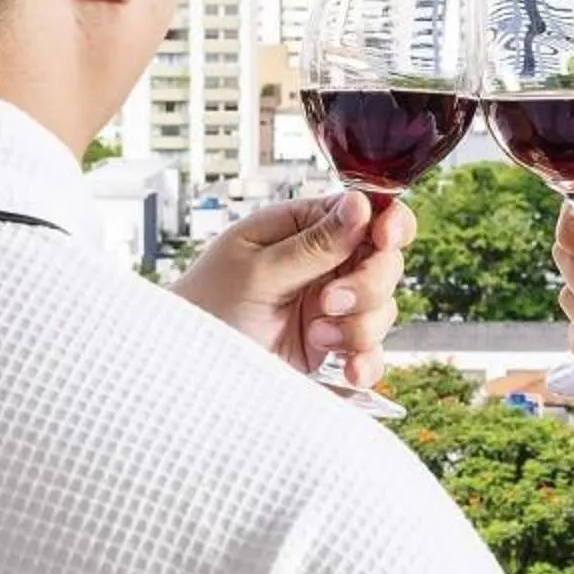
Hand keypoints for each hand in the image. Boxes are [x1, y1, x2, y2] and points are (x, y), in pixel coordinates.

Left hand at [173, 191, 413, 385]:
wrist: (184, 369)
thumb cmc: (205, 307)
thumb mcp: (257, 270)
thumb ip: (314, 244)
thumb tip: (361, 203)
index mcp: (302, 228)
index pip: (366, 212)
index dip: (389, 223)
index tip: (385, 239)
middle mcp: (322, 264)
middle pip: (384, 262)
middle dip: (368, 285)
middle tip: (329, 303)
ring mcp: (330, 306)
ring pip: (383, 308)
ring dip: (360, 327)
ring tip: (316, 338)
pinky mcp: (331, 346)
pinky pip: (371, 351)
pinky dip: (367, 361)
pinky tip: (350, 370)